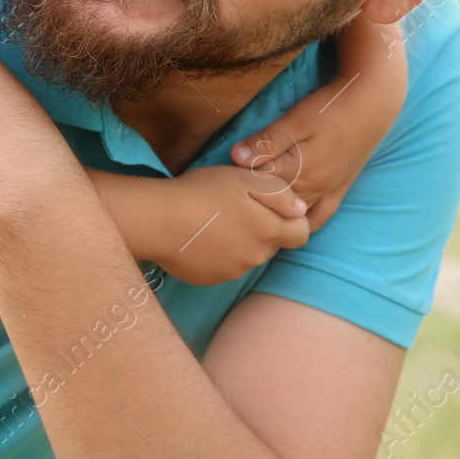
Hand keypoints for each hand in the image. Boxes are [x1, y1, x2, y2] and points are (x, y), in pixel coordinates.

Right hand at [149, 166, 308, 286]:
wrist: (158, 220)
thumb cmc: (201, 192)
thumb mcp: (244, 179)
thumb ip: (280, 193)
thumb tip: (301, 209)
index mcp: (267, 231)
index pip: (301, 234)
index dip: (293, 219)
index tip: (273, 205)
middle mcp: (255, 257)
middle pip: (272, 245)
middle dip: (263, 228)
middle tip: (236, 207)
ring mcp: (232, 272)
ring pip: (248, 255)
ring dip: (241, 241)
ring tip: (215, 220)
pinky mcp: (210, 279)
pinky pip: (225, 266)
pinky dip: (219, 253)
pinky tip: (202, 235)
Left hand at [228, 17, 405, 231]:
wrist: (375, 103)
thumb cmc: (331, 107)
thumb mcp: (296, 119)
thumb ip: (267, 141)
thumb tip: (235, 158)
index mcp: (298, 172)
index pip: (257, 189)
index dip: (236, 185)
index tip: (217, 180)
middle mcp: (312, 189)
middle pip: (273, 207)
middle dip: (251, 206)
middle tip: (228, 201)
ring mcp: (327, 191)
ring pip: (294, 216)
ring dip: (274, 219)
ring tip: (251, 219)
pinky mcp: (339, 188)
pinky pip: (319, 217)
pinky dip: (303, 225)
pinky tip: (290, 229)